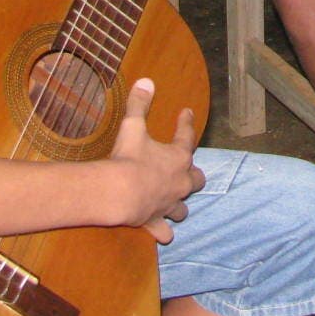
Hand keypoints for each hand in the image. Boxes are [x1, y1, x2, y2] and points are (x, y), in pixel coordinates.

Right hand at [107, 78, 204, 242]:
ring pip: (182, 208)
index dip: (186, 123)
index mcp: (178, 157)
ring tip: (176, 203)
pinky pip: (164, 230)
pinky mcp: (155, 222)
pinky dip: (164, 232)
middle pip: (196, 180)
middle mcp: (179, 182)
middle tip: (189, 171)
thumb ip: (140, 104)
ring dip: (180, 205)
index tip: (186, 113)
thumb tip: (146, 80)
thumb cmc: (128, 158)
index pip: (187, 136)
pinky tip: (164, 235)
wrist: (118, 193)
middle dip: (194, 175)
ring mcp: (168, 204)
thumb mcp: (133, 126)